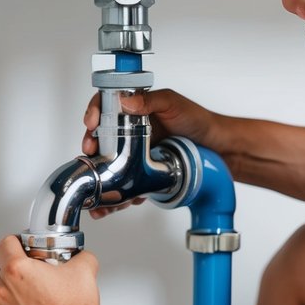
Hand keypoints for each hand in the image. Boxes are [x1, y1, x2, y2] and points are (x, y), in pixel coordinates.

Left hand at [0, 235, 101, 304]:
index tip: (20, 246)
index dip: (14, 242)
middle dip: (7, 264)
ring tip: (33, 297)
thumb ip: (80, 256)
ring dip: (10, 292)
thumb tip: (79, 257)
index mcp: (18, 270)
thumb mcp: (84, 270)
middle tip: (25, 269)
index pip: (4, 244)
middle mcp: (3, 290)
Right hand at [80, 89, 223, 218]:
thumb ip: (150, 100)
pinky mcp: (141, 173)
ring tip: (94, 185)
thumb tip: (126, 102)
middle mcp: (130, 130)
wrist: (216, 147)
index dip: (94, 113)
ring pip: (107, 164)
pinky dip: (114, 196)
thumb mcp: (173, 103)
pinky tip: (110, 204)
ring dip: (97, 177)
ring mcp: (134, 153)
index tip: (91, 123)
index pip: (105, 106)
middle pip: (100, 137)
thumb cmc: (197, 120)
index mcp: (134, 109)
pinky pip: (123, 184)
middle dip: (90, 146)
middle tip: (89, 153)